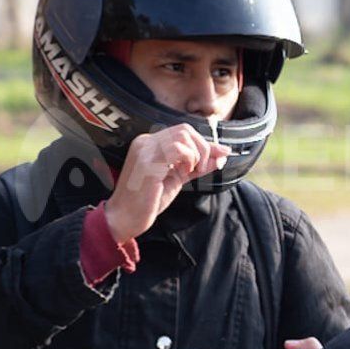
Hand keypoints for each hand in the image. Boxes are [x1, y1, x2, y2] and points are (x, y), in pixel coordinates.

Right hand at [104, 124, 230, 243]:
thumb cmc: (148, 201)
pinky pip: (177, 149)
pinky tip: (184, 173)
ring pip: (183, 136)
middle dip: (203, 147)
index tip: (219, 156)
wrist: (125, 219)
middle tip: (202, 169)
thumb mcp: (178, 178)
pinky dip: (189, 159)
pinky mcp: (147, 162)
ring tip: (191, 172)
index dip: (203, 142)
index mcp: (149, 143)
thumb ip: (198, 165)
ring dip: (196, 154)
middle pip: (185, 129)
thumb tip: (223, 154)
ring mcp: (145, 150)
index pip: (182, 131)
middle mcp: (145, 142)